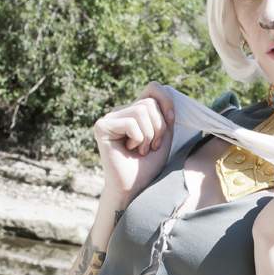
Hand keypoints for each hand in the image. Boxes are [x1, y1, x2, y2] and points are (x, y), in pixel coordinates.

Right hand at [93, 81, 174, 198]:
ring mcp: (109, 118)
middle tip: (151, 147)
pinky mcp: (102, 127)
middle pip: (149, 103)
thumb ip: (164, 114)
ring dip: (148, 136)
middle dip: (158, 128)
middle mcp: (120, 111)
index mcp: (135, 111)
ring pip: (141, 111)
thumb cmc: (147, 165)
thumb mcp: (163, 135)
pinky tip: (129, 150)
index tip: (171, 121)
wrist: (133, 187)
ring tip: (140, 149)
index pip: (153, 88)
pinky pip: (131, 123)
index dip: (166, 101)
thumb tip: (164, 92)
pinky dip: (138, 139)